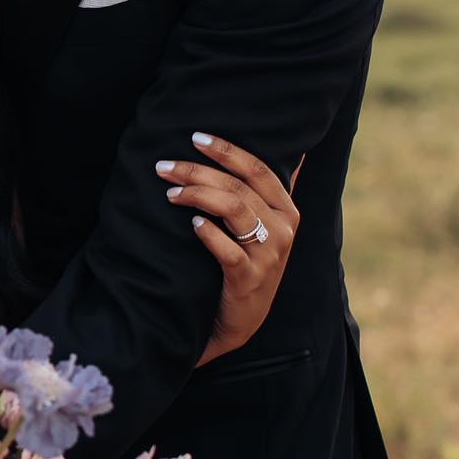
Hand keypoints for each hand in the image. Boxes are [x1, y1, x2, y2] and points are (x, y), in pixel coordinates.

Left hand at [155, 135, 302, 365]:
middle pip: (238, 187)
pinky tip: (191, 224)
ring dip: (197, 195)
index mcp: (286, 210)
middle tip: (164, 167)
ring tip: (170, 194)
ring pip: (234, 209)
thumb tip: (294, 150)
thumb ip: (268, 191)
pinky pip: (228, 250)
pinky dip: (207, 233)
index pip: (259, 169)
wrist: (240, 320)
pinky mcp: (249, 280)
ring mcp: (268, 256)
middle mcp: (284, 229)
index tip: (194, 138)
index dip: (227, 150)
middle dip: (197, 171)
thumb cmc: (246, 264)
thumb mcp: (264, 227)